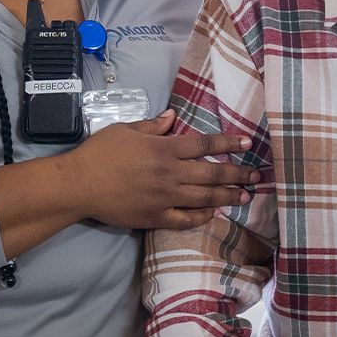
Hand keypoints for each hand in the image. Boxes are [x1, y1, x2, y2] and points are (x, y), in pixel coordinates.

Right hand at [71, 112, 255, 230]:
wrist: (79, 185)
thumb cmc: (100, 153)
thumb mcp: (125, 129)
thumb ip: (152, 126)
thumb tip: (172, 117)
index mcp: (164, 148)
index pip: (205, 145)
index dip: (228, 144)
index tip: (246, 143)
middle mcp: (170, 173)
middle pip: (212, 174)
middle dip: (238, 174)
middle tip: (256, 176)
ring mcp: (165, 198)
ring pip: (204, 198)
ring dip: (227, 197)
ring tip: (244, 197)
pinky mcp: (155, 217)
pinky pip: (185, 220)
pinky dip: (202, 217)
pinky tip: (214, 214)